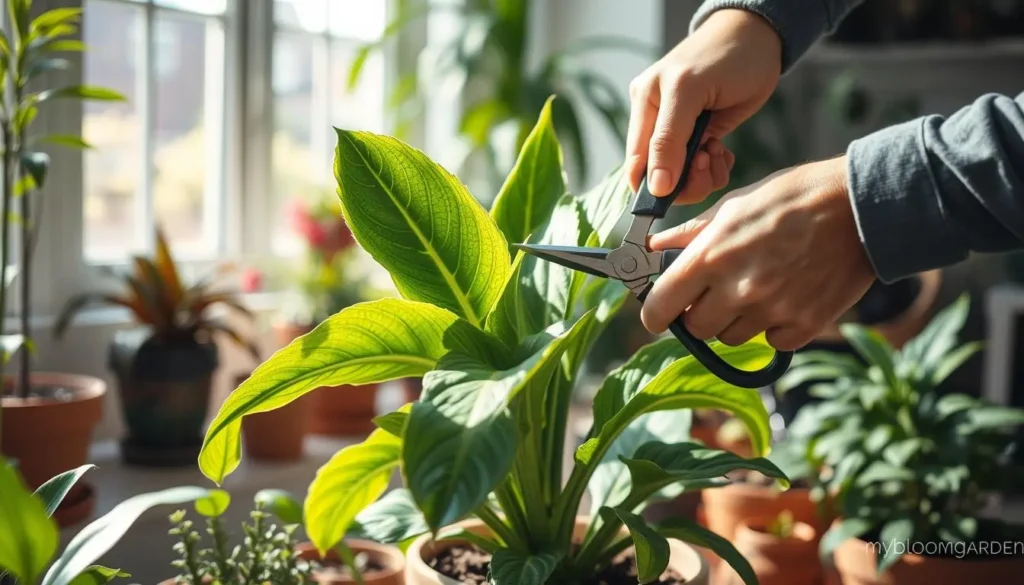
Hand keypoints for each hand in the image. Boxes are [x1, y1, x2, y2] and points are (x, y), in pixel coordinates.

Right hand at [626, 9, 782, 199]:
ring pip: (684, 177)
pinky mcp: (703, 135)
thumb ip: (669, 139)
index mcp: (644, 106)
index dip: (653, 188)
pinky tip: (723, 152)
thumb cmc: (724, 55)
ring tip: (718, 152)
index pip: (636, 165)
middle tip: (707, 162)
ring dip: (704, 175)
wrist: (758, 38)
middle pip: (660, 177)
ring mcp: (681, 131)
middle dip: (686, 180)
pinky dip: (715, 169)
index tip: (679, 190)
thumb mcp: (690, 92)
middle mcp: (657, 122)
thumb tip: (655, 186)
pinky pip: (702, 169)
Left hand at [640, 156, 876, 351]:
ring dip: (737, 320)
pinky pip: (772, 341)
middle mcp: (738, 289)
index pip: (661, 306)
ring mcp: (773, 311)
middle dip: (700, 313)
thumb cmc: (794, 198)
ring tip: (759, 286)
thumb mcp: (735, 205)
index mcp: (712, 256)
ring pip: (732, 337)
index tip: (660, 311)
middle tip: (716, 291)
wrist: (862, 206)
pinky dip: (774, 326)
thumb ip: (692, 234)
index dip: (656, 312)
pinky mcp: (805, 325)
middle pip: (697, 328)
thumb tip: (655, 247)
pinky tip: (786, 296)